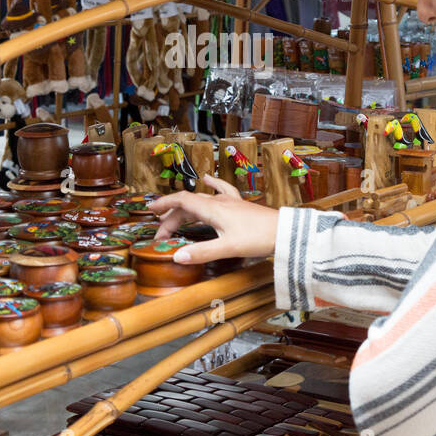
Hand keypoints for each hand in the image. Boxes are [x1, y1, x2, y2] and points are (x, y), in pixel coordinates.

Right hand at [148, 174, 278, 263]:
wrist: (284, 231)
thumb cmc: (258, 238)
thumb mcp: (228, 248)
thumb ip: (201, 252)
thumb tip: (177, 257)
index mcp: (213, 209)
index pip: (182, 201)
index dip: (164, 205)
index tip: (150, 211)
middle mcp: (219, 202)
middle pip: (189, 205)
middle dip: (172, 217)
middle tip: (162, 233)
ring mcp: (230, 202)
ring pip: (201, 200)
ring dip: (186, 208)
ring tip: (174, 216)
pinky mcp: (240, 206)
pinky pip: (222, 191)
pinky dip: (211, 186)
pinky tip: (208, 179)